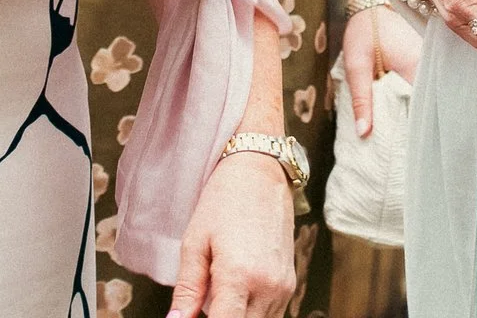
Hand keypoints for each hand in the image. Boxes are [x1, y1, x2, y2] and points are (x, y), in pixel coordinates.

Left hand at [169, 145, 295, 317]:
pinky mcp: (290, 285)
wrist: (260, 173)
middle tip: (204, 298)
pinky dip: (250, 314)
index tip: (190, 316)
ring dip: (235, 316)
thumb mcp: (195, 243)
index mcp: (239, 276)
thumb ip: (187, 290)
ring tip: (219, 291)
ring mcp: (283, 289)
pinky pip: (270, 316)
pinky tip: (235, 292)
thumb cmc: (224, 201)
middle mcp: (267, 287)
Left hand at [340, 0, 421, 134]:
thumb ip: (362, 99)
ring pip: (434, 91)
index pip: (426, 106)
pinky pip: (431, 80)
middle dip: (424, 123)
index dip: (422, 129)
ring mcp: (433, 57)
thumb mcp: (356, 65)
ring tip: (416, 133)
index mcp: (416, 66)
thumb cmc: (364, 29)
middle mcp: (431, 62)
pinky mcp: (430, 55)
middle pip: (433, 101)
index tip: (414, 150)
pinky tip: (415, 108)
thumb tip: (364, 133)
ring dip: (425, 108)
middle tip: (413, 147)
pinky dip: (424, 95)